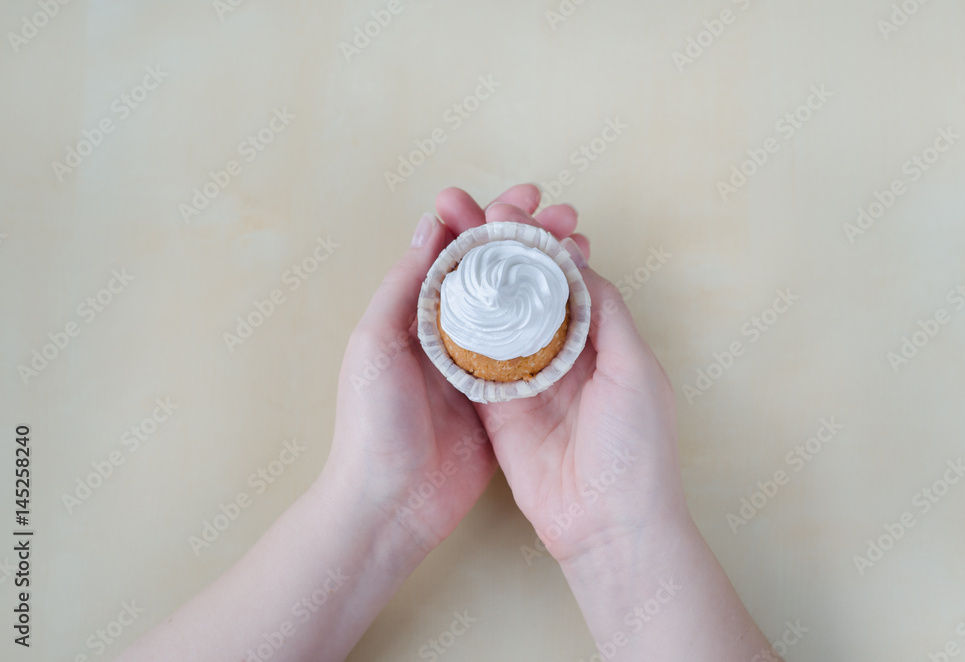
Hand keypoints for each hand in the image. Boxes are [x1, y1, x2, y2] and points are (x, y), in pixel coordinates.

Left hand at [326, 185, 579, 554]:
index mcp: (419, 314)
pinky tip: (583, 299)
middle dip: (531, 238)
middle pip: (498, 273)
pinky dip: (558, 322)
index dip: (491, 220)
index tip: (526, 196)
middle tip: (566, 217)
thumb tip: (434, 222)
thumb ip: (406, 284)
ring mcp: (482, 365)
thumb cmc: (373, 422)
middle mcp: (453, 333)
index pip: (459, 252)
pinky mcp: (506, 398)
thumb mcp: (376, 342)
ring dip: (550, 271)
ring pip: (521, 305)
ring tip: (582, 245)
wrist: (392, 501)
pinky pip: (535, 351)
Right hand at [434, 185, 687, 565]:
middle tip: (460, 210)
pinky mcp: (496, 409)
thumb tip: (574, 260)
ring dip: (469, 280)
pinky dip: (455, 331)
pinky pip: (472, 363)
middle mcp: (559, 353)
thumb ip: (606, 312)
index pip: (561, 275)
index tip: (507, 208)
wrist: (609, 524)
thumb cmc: (636, 448)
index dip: (534, 240)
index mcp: (599, 337)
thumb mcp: (634, 368)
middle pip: (520, 289)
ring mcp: (525, 379)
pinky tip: (434, 295)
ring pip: (493, 318)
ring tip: (441, 238)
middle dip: (493, 250)